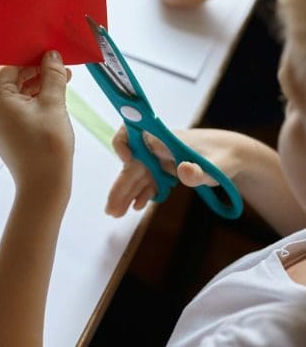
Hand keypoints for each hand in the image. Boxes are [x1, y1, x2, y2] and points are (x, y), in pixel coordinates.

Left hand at [0, 51, 73, 204]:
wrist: (44, 187)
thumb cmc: (47, 147)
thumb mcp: (53, 104)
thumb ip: (52, 75)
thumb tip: (52, 55)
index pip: (10, 63)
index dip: (31, 55)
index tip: (50, 49)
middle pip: (12, 76)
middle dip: (37, 69)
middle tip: (61, 64)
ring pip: (16, 91)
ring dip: (37, 83)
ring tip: (63, 78)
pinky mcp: (2, 129)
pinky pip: (16, 105)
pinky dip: (33, 98)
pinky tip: (54, 93)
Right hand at [106, 126, 243, 216]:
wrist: (235, 155)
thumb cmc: (225, 157)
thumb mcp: (215, 167)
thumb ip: (198, 172)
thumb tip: (182, 170)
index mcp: (162, 139)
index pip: (129, 133)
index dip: (122, 145)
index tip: (126, 161)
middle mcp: (156, 147)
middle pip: (131, 165)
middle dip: (120, 187)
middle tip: (111, 210)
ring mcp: (160, 159)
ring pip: (137, 176)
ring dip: (127, 194)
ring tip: (116, 214)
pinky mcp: (166, 168)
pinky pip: (148, 181)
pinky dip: (141, 193)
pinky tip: (137, 206)